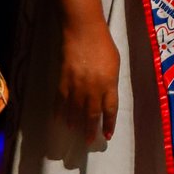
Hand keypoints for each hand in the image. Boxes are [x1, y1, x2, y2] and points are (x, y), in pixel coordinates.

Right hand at [56, 21, 120, 140]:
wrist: (83, 32)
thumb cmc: (103, 45)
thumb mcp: (114, 64)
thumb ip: (111, 82)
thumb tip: (106, 95)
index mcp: (109, 84)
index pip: (110, 110)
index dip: (109, 124)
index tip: (107, 136)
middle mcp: (93, 89)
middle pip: (92, 114)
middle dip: (91, 129)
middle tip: (88, 141)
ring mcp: (77, 86)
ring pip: (75, 110)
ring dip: (75, 123)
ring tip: (74, 131)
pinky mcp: (64, 81)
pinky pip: (61, 101)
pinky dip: (60, 111)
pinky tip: (59, 119)